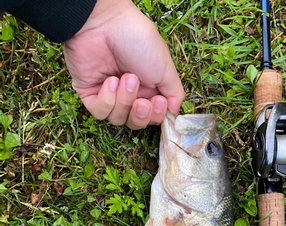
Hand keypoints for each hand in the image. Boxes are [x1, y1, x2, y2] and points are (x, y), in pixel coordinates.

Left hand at [63, 0, 184, 128]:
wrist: (105, 23)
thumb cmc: (137, 39)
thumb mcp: (166, 68)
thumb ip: (175, 95)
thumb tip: (173, 116)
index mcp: (148, 88)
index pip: (153, 117)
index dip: (156, 116)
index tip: (158, 101)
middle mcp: (129, 94)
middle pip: (136, 122)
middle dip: (140, 115)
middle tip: (142, 101)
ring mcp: (109, 95)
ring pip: (118, 119)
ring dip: (124, 101)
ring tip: (125, 78)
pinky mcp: (90, 94)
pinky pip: (100, 112)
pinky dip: (107, 99)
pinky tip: (109, 81)